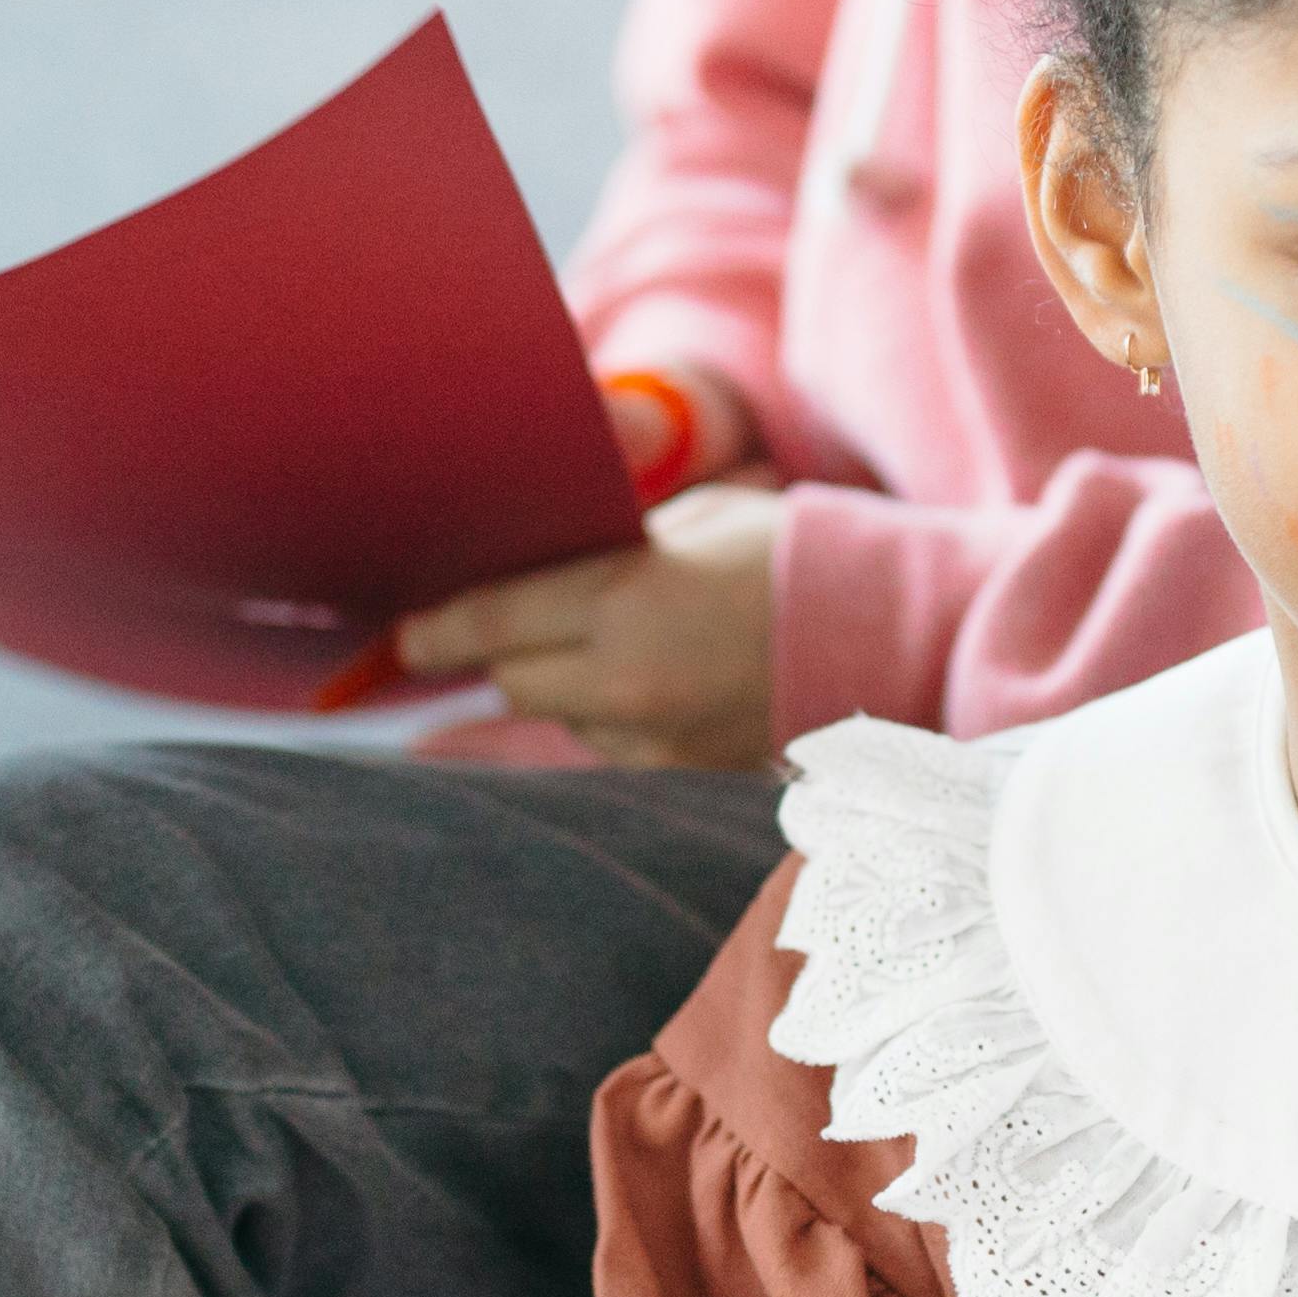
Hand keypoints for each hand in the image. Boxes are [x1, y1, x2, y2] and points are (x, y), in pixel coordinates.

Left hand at [381, 484, 785, 768]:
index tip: (407, 635)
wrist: (890, 630)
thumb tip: (527, 564)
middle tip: (515, 626)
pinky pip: (615, 748)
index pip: (492, 622)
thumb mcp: (687, 520)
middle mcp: (628, 680)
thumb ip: (604, 548)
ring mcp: (657, 739)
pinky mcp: (684, 776)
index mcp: (624, 599)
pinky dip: (614, 717)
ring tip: (615, 645)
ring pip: (564, 720)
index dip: (436, 630)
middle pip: (513, 683)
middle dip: (506, 654)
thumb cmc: (786, 554)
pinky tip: (656, 681)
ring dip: (565, 687)